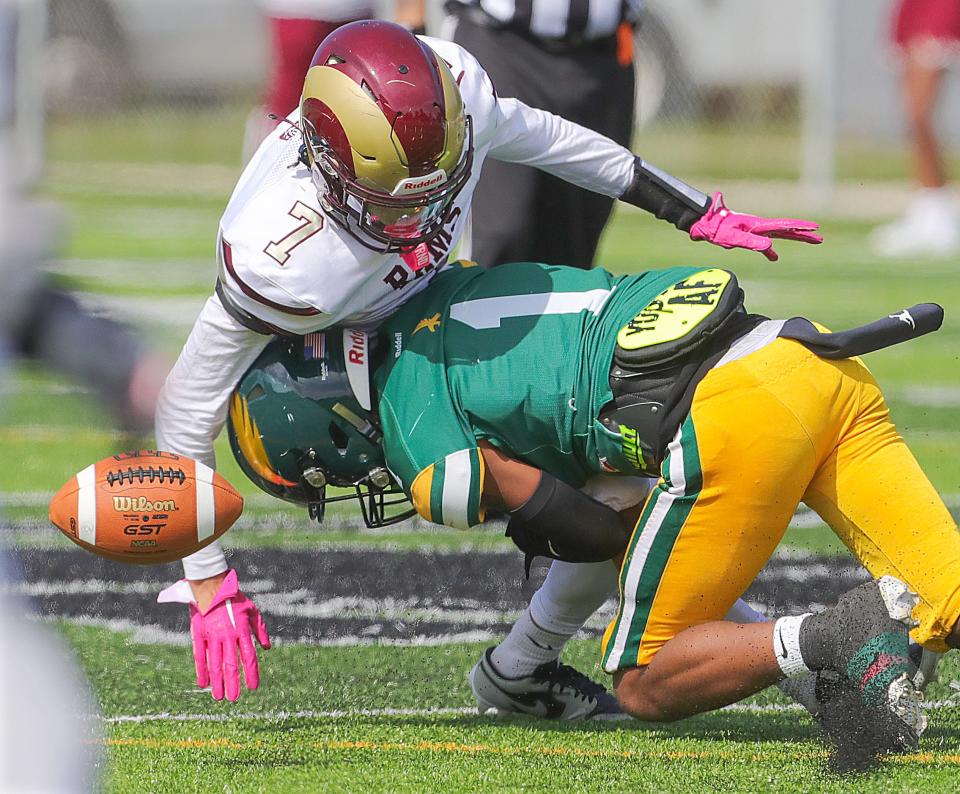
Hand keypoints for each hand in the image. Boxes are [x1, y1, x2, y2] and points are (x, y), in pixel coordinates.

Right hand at [158, 569, 270, 700]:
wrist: (212, 586)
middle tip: (234, 699)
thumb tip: (267, 648)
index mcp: (242, 630)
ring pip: (215, 664)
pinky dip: (201, 671)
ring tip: (219, 697)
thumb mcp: (252, 610)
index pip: (249, 657)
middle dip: (233, 683)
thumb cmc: (234, 599)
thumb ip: (259, 629)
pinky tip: (203, 684)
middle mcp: (227, 636)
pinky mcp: (199, 635)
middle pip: (231, 665)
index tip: (253, 687)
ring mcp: (212, 636)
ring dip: (218, 682)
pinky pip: (200, 656)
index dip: (251, 674)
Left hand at [689, 192, 822, 260]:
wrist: (702, 222)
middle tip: (820, 238)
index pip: (783, 225)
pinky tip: (774, 257)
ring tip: (810, 241)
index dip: (800, 227)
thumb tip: (771, 246)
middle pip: (785, 229)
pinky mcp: (746, 234)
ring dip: (793, 238)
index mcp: (757, 224)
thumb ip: (751, 241)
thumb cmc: (716, 229)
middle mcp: (758, 225)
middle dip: (803, 234)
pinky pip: (763, 242)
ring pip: (778, 234)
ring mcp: (753, 229)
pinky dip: (770, 250)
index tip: (816, 228)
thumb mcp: (733, 237)